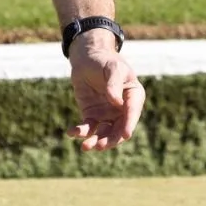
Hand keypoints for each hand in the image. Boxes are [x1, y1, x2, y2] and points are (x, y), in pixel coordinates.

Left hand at [67, 31, 143, 150]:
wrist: (87, 58)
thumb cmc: (104, 60)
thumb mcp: (112, 68)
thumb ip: (114, 84)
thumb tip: (116, 102)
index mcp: (133, 97)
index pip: (132, 113)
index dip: (129, 124)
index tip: (125, 135)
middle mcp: (122, 110)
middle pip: (118, 129)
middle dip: (110, 140)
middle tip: (100, 146)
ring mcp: (107, 115)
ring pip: (103, 133)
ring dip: (95, 141)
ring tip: (86, 146)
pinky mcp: (92, 116)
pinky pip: (87, 127)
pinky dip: (80, 132)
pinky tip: (71, 133)